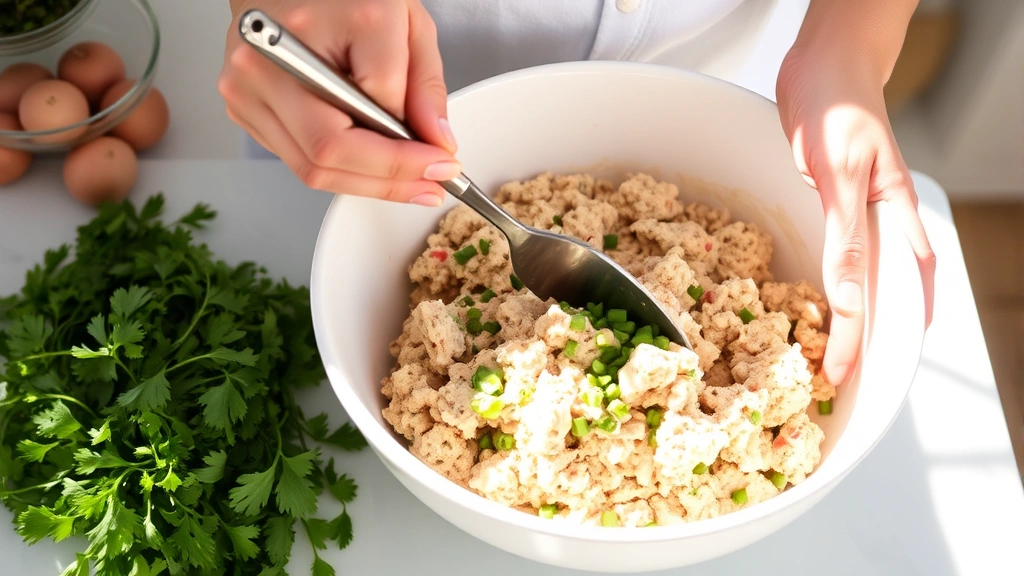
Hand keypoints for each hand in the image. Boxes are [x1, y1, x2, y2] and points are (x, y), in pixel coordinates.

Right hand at [218, 0, 458, 205]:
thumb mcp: (404, 23)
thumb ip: (424, 83)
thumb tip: (437, 142)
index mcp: (318, 22)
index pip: (373, 103)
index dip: (411, 146)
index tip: (443, 163)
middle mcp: (271, 56)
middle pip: (330, 150)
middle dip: (388, 180)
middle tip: (428, 186)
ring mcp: (247, 86)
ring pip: (312, 167)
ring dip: (367, 184)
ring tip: (406, 183)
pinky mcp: (241, 107)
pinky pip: (296, 161)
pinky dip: (340, 171)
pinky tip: (369, 165)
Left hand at [776, 47, 935, 386]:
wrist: (826, 60)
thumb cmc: (838, 104)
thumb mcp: (838, 173)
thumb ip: (845, 237)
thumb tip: (849, 300)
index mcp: (892, 218)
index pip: (887, 297)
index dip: (863, 340)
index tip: (842, 377)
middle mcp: (880, 222)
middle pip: (882, 295)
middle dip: (866, 339)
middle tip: (841, 381)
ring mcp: (859, 211)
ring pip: (863, 277)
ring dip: (850, 315)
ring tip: (834, 353)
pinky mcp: (833, 200)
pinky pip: (839, 252)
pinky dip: (832, 282)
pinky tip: (826, 297)